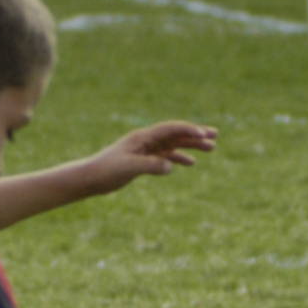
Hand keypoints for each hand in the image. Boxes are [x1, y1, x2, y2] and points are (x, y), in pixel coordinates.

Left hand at [81, 121, 215, 194]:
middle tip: (215, 135)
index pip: (170, 129)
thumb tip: (171, 167)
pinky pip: (166, 156)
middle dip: (196, 134)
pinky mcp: (144, 160)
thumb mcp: (128, 168)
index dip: (188, 130)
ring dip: (192, 146)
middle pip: (176, 134)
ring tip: (211, 148)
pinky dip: (178, 158)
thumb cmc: (107, 170)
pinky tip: (190, 163)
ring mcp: (146, 150)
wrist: (91, 177)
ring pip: (174, 144)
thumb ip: (150, 166)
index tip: (204, 135)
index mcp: (143, 138)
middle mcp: (147, 140)